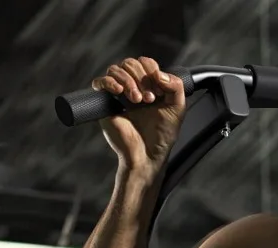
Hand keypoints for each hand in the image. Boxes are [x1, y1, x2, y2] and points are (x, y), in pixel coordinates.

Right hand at [92, 57, 186, 176]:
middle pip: (130, 63)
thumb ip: (176, 87)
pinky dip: (109, 82)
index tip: (159, 91)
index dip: (151, 70)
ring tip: (137, 101)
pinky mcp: (105, 102)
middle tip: (149, 99)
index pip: (145, 63)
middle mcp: (132, 86)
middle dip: (141, 78)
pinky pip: (100, 82)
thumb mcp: (177, 109)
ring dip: (129, 81)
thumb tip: (159, 72)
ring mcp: (117, 93)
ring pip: (116, 69)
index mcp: (148, 85)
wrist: (148, 155)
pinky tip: (119, 91)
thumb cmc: (161, 135)